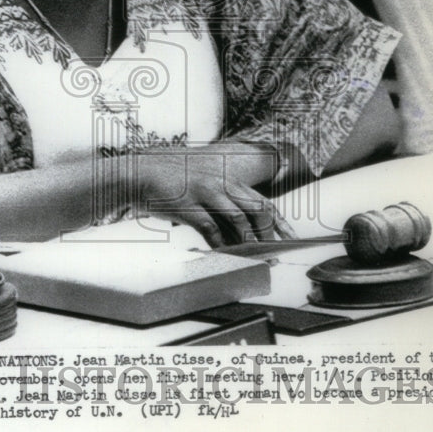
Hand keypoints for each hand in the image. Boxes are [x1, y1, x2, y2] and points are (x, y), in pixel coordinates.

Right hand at [136, 143, 294, 246]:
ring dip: (250, 242)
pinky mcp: (190, 205)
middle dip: (269, 234)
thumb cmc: (171, 181)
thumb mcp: (201, 183)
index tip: (292, 237)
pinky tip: (224, 255)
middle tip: (275, 253)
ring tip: (256, 258)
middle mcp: (222, 182)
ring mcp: (206, 192)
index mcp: (227, 177)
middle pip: (257, 209)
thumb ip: (221, 200)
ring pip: (239, 220)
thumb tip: (239, 231)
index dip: (280, 221)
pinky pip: (212, 229)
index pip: (263, 200)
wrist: (140, 174)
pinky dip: (221, 245)